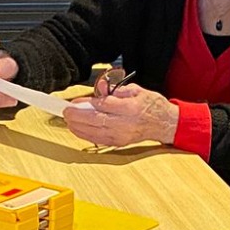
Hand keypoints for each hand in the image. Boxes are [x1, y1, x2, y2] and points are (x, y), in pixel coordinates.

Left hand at [62, 84, 178, 146]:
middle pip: (96, 121)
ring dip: (78, 127)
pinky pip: (98, 140)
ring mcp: (122, 135)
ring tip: (68, 120)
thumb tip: (99, 86)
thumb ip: (116, 89)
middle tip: (66, 111)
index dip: (87, 104)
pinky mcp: (119, 143)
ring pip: (94, 133)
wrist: (164, 123)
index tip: (75, 102)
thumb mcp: (136, 90)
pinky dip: (85, 135)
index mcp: (131, 107)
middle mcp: (125, 123)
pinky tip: (76, 129)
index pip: (104, 105)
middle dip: (78, 116)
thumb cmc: (151, 106)